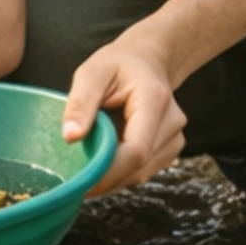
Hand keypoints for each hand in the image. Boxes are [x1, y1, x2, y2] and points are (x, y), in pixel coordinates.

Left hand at [62, 36, 186, 194]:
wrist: (145, 62)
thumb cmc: (117, 65)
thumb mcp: (91, 74)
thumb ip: (80, 103)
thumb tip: (71, 137)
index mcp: (154, 99)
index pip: (137, 148)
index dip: (109, 171)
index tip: (81, 182)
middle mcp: (172, 122)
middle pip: (139, 165)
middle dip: (105, 177)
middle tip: (73, 180)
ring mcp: (175, 138)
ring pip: (141, 173)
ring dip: (111, 177)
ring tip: (85, 166)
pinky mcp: (169, 150)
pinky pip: (143, 171)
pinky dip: (120, 173)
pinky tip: (102, 162)